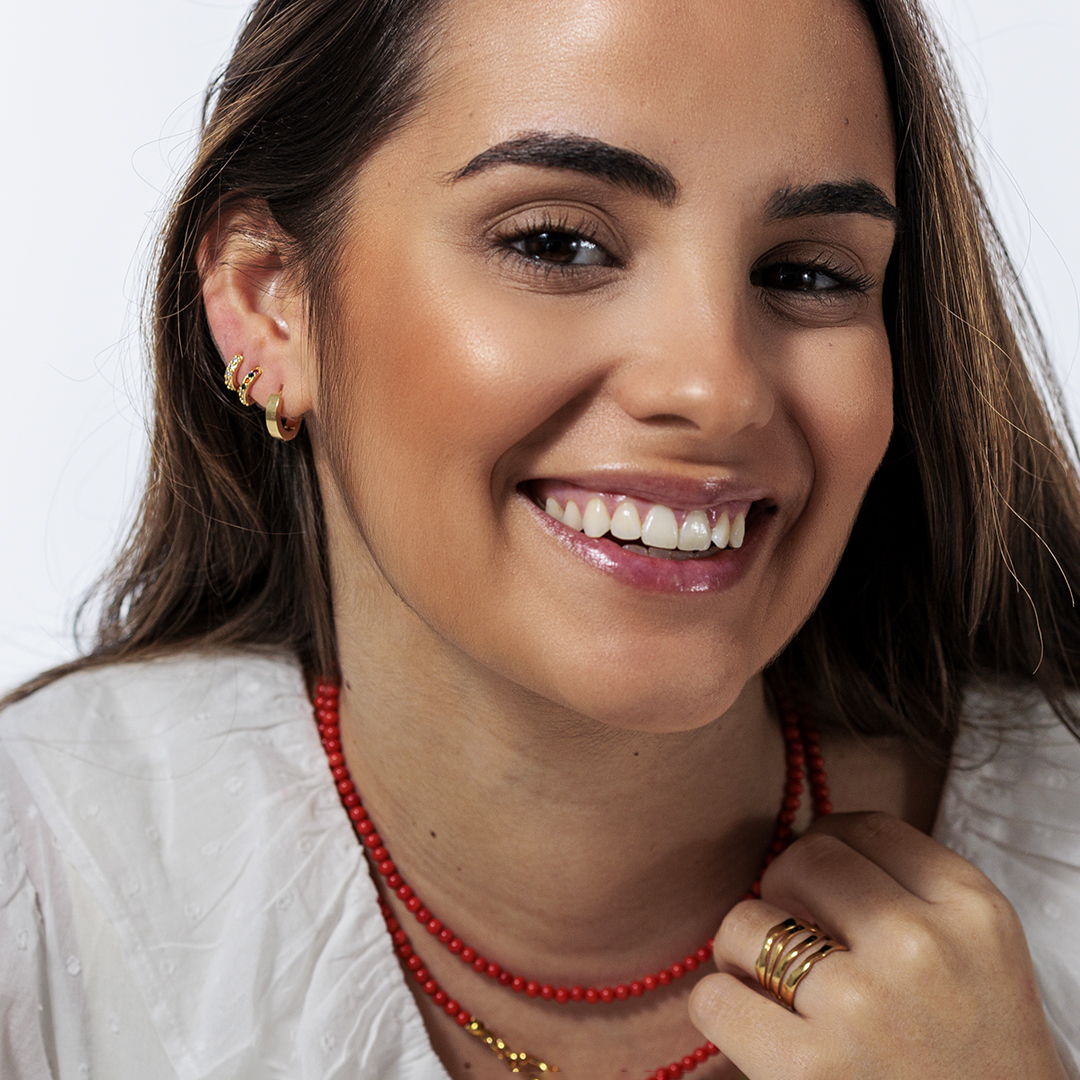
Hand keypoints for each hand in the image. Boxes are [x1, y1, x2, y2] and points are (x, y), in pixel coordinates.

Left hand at [688, 812, 1069, 1079]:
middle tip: (792, 935)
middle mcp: (919, 945)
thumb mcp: (979, 956)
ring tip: (771, 986)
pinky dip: (720, 1011)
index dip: (828, 848)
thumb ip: (909, 895)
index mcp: (971, 910)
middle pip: (803, 858)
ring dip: (743, 950)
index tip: (820, 883)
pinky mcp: (808, 1068)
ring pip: (746, 920)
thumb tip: (804, 850)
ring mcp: (862, 1003)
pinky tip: (754, 1029)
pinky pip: (715, 998)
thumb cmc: (978, 1061)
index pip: (865, 827)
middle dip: (783, 891)